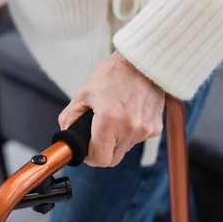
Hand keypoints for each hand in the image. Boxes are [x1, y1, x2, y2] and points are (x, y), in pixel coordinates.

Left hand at [59, 51, 165, 166]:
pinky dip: (130, 133)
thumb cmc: (112, 74)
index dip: (89, 156)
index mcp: (110, 120)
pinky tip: (127, 114)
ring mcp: (145, 129)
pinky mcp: (156, 127)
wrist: (141, 62)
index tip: (86, 148)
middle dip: (102, 150)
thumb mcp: (83, 93)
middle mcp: (130, 128)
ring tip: (114, 118)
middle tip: (97, 135)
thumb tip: (67, 137)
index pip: (99, 159)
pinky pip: (138, 139)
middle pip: (112, 159)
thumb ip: (70, 118)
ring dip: (116, 141)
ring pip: (125, 149)